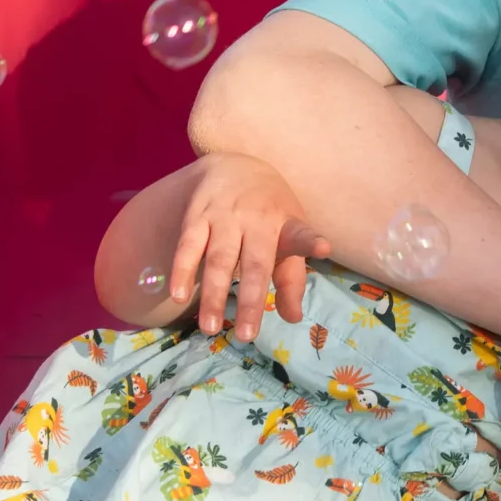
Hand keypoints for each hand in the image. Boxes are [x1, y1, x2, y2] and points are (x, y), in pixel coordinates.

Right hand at [169, 155, 331, 343]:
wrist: (233, 165)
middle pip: (254, 263)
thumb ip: (291, 278)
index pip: (300, 233)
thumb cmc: (268, 211)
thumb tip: (293, 318)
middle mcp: (255, 219)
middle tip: (246, 335)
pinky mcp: (196, 216)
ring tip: (210, 327)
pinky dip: (181, 270)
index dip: (310, 241)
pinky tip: (177, 295)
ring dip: (212, 294)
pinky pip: (187, 246)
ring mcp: (224, 217)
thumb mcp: (287, 234)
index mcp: (284, 222)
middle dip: (250, 299)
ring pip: (218, 259)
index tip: (322, 248)